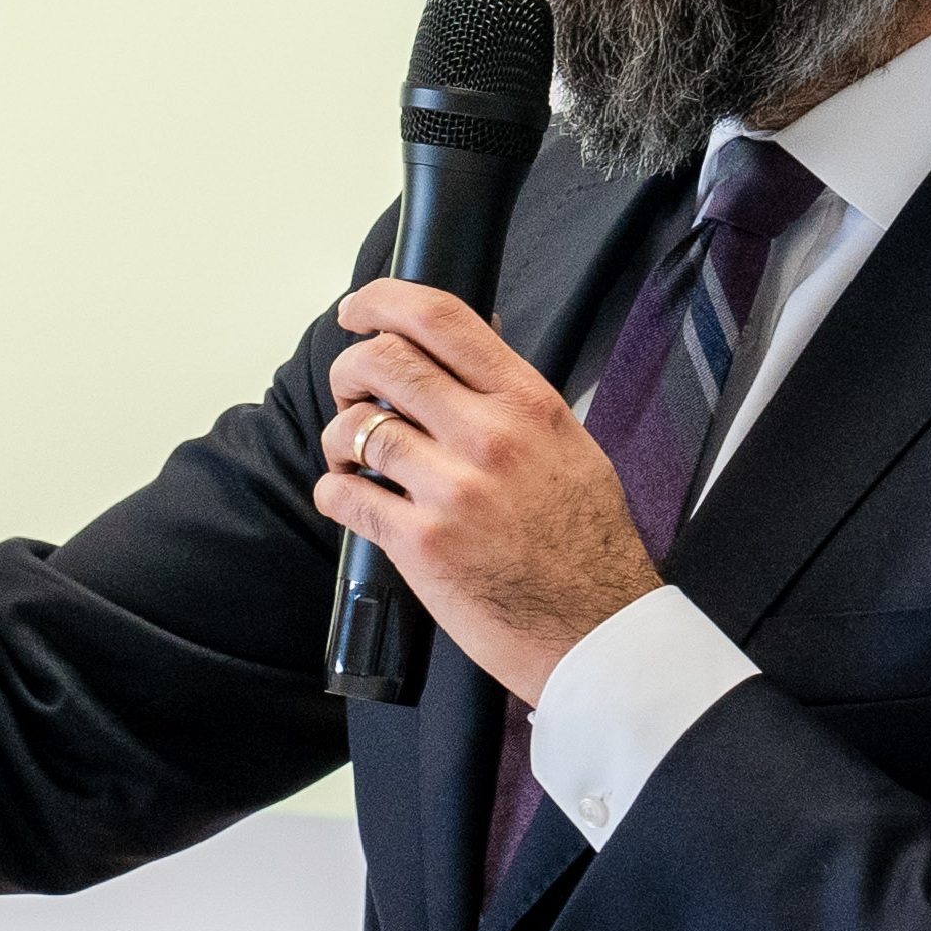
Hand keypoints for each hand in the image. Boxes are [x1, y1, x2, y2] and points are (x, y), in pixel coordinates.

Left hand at [307, 279, 662, 702]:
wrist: (598, 630)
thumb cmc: (587, 542)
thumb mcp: (568, 445)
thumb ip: (511, 399)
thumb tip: (460, 350)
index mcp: (529, 404)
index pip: (441, 319)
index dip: (383, 301)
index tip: (357, 310)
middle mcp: (490, 437)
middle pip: (384, 362)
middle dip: (349, 371)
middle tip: (351, 393)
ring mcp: (453, 490)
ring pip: (355, 428)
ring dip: (338, 438)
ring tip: (351, 456)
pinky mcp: (421, 543)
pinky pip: (343, 495)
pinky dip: (332, 491)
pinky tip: (347, 497)